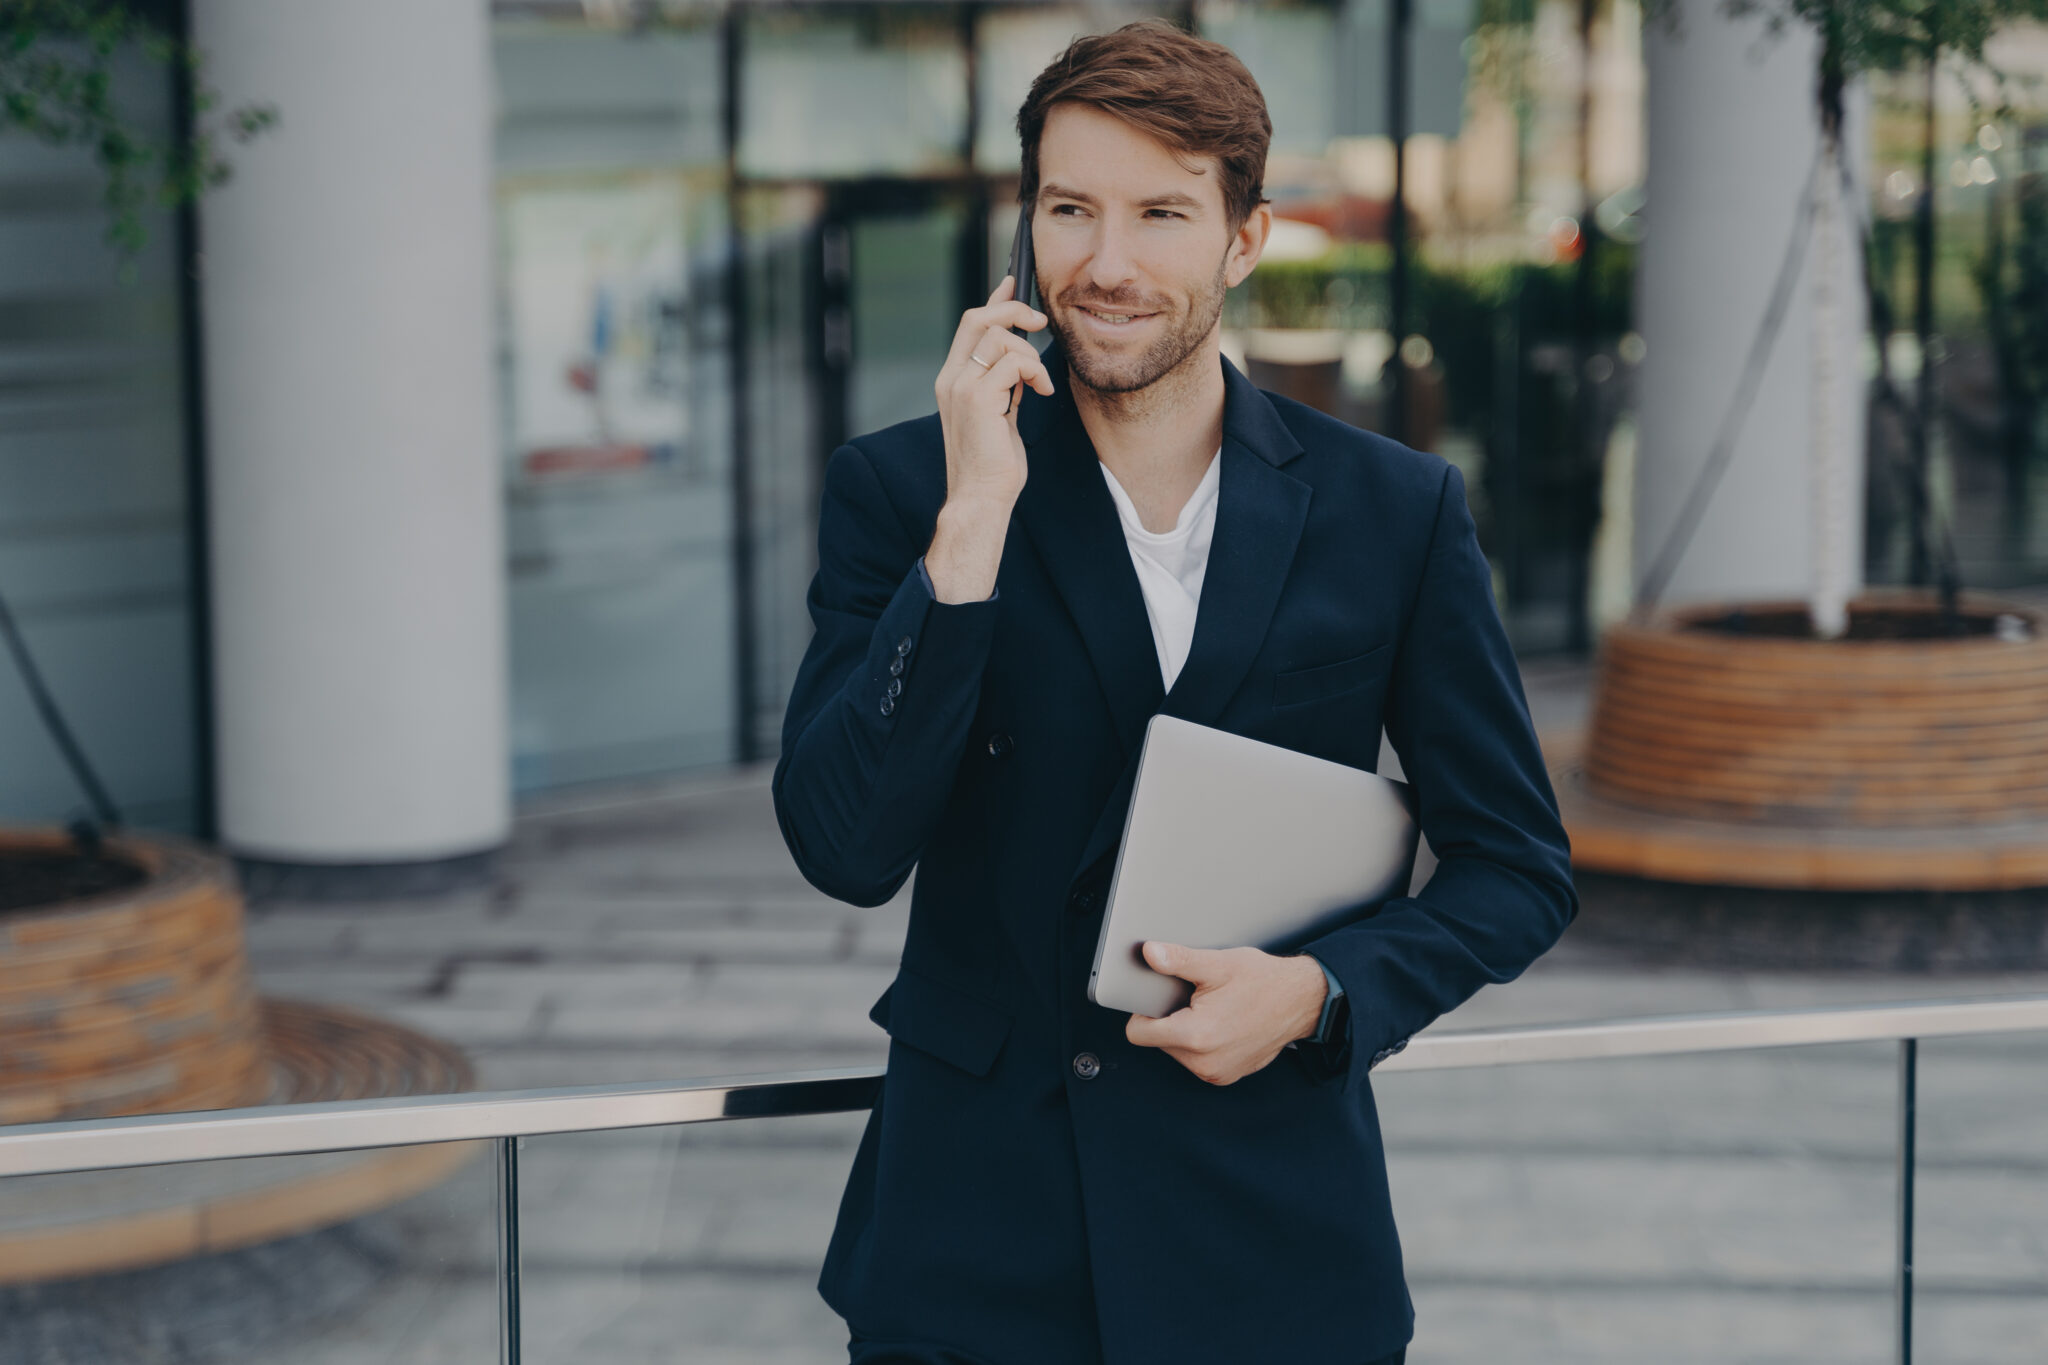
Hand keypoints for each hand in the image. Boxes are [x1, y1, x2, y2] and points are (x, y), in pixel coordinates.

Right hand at [926, 277, 1053, 602]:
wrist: (981, 498)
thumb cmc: (993, 466)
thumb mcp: (1001, 414)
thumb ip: (1005, 385)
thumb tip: (1021, 358)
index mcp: (953, 381)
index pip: (971, 326)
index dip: (995, 301)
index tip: (1014, 284)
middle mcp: (951, 379)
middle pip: (977, 318)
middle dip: (1014, 311)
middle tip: (1042, 323)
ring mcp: (961, 387)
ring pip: (999, 338)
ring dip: (1030, 354)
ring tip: (1041, 384)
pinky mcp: (978, 399)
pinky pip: (1013, 362)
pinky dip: (1034, 372)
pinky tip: (1043, 393)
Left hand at [1124, 942, 1328, 1086]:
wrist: (1302, 1002)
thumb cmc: (1264, 981)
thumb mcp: (1218, 964)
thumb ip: (1178, 960)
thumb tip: (1150, 953)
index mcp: (1196, 1035)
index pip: (1138, 1033)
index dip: (1143, 1010)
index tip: (1159, 997)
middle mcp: (1204, 1062)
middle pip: (1158, 1041)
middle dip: (1169, 1019)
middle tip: (1196, 999)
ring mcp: (1216, 1073)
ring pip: (1176, 1052)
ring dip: (1185, 1032)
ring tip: (1212, 1011)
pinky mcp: (1225, 1076)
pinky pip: (1196, 1060)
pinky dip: (1202, 1044)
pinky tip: (1222, 1024)